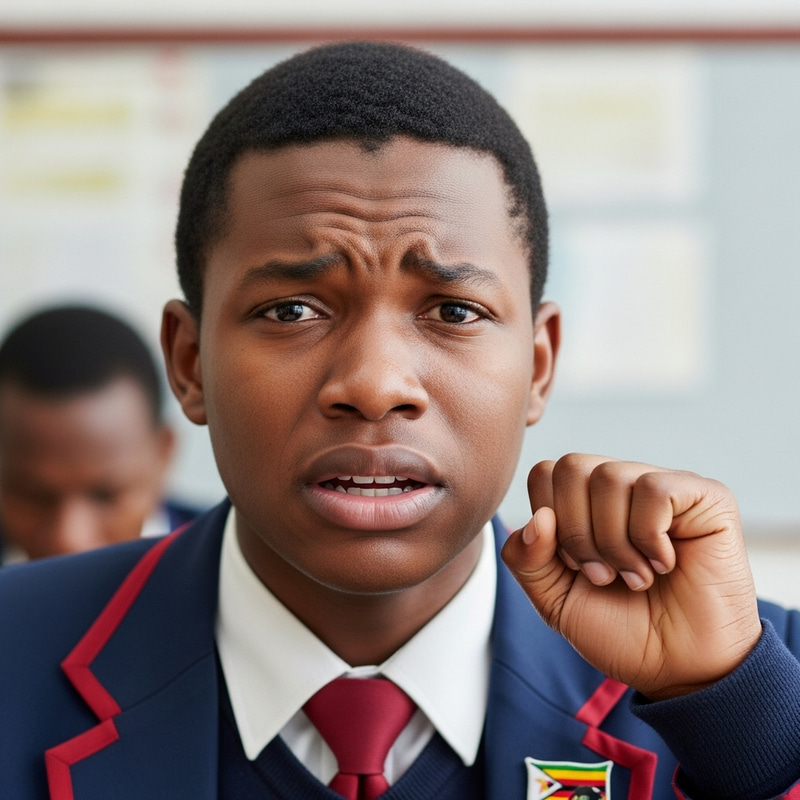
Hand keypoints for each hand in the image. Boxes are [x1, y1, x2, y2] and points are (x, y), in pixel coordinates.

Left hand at [501, 454, 761, 699]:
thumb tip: (538, 518)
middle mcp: (624, 485)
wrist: (679, 670)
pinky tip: (664, 564)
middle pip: (572, 467)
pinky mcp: (705, 496)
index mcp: (587, 500)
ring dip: (614, 541)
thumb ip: (527, 560)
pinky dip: (649, 536)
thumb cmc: (622, 631)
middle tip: (603, 575)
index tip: (574, 567)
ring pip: (610, 477)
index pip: (545, 473)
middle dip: (577, 532)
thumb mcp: (554, 600)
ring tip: (635, 576)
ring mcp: (665, 486)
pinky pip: (654, 489)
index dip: (549, 521)